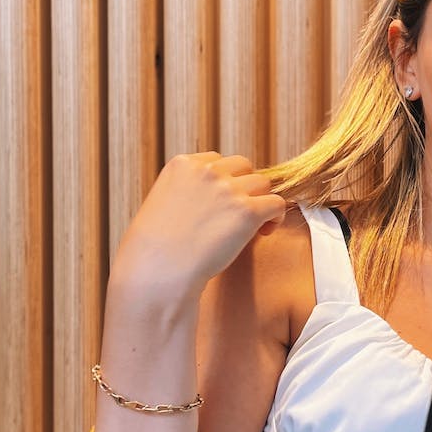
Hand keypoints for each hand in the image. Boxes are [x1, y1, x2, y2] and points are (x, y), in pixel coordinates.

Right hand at [113, 152, 286, 300]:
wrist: (158, 271)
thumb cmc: (155, 250)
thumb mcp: (162, 204)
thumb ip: (187, 191)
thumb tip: (213, 199)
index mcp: (182, 164)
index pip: (216, 160)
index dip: (224, 181)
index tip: (222, 203)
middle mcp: (207, 171)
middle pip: (243, 166)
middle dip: (244, 187)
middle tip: (239, 214)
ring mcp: (228, 189)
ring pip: (262, 184)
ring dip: (260, 202)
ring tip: (253, 226)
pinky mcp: (247, 211)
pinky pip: (276, 204)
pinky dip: (275, 217)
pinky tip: (263, 232)